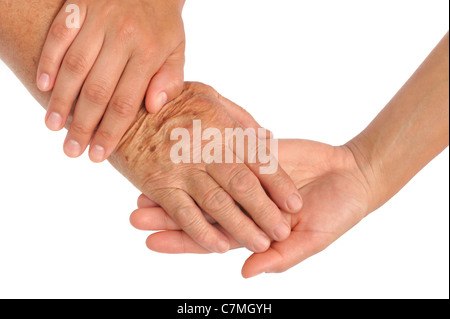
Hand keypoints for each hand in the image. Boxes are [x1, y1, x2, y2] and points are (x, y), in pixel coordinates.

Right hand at [37, 0, 185, 161]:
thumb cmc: (163, 20)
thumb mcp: (177, 47)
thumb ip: (170, 78)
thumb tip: (153, 107)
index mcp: (150, 52)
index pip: (126, 102)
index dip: (110, 132)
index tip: (96, 155)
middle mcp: (124, 37)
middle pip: (98, 90)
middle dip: (82, 124)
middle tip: (71, 150)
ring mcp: (100, 19)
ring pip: (75, 66)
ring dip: (61, 99)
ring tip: (54, 126)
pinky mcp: (80, 4)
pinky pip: (59, 34)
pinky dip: (49, 59)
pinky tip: (43, 85)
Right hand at [110, 82, 302, 253]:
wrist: (122, 107)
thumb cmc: (172, 101)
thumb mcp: (210, 96)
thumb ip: (239, 119)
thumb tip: (266, 140)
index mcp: (220, 124)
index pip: (257, 158)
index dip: (279, 183)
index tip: (295, 203)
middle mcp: (203, 147)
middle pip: (242, 185)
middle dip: (265, 211)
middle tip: (283, 230)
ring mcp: (179, 167)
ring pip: (216, 203)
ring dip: (240, 227)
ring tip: (261, 244)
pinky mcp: (157, 183)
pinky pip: (183, 213)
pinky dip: (201, 233)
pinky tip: (219, 246)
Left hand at [130, 139, 371, 277]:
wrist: (352, 175)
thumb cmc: (337, 214)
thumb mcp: (311, 240)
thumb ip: (279, 257)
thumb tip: (244, 273)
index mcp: (251, 229)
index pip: (208, 237)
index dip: (180, 240)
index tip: (150, 241)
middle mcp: (242, 203)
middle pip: (198, 208)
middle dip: (168, 211)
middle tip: (135, 211)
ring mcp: (246, 177)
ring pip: (205, 179)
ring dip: (179, 181)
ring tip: (146, 181)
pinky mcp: (255, 152)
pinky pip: (227, 151)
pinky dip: (204, 150)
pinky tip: (181, 145)